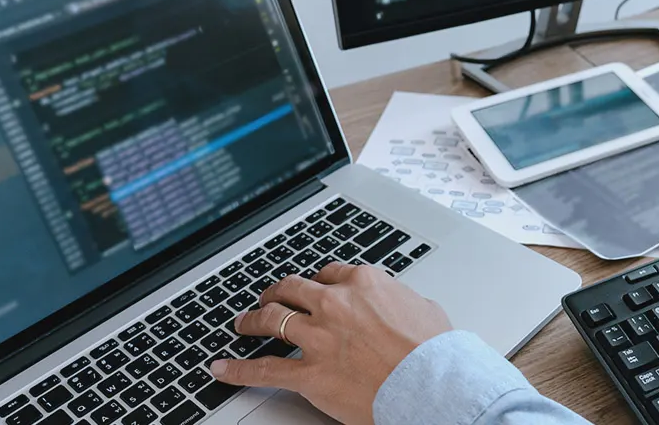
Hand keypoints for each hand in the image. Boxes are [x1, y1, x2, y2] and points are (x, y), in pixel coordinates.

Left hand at [210, 264, 452, 424]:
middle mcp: (335, 304)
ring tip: (242, 323)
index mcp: (364, 283)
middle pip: (293, 289)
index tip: (314, 288)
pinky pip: (263, 369)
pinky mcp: (309, 373)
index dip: (318, 282)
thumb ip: (401, 300)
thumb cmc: (435, 352)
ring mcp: (318, 337)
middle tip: (269, 298)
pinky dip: (238, 369)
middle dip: (277, 293)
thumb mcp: (424, 309)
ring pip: (271, 320)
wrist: (432, 385)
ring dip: (252, 320)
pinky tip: (223, 368)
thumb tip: (398, 304)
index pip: (330, 273)